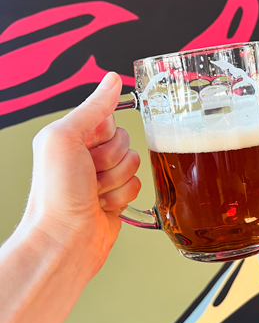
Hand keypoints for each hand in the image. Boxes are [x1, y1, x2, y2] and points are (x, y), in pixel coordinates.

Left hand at [22, 72, 140, 276]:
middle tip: (89, 174)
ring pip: (134, 163)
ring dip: (116, 180)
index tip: (89, 148)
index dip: (104, 135)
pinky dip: (122, 196)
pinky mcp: (117, 196)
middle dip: (111, 160)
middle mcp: (86, 155)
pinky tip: (102, 205)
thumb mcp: (66, 138)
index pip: (109, 118)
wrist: (64, 241)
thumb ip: (92, 108)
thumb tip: (112, 81)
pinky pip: (138, 185)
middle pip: (125, 141)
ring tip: (94, 192)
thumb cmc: (55, 195)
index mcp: (72, 136)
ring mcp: (102, 177)